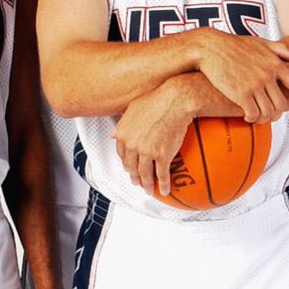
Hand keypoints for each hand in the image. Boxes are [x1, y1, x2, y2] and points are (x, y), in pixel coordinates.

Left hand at [112, 80, 195, 195]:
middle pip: (131, 166)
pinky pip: (162, 174)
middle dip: (134, 176)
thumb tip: (113, 134)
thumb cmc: (156, 99)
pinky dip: (163, 184)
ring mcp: (148, 152)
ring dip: (146, 184)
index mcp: (124, 134)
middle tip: (137, 181)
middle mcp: (133, 145)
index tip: (129, 167)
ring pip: (145, 174)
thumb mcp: (132, 108)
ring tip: (149, 189)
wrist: (174, 100)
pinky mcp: (163, 156)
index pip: (122, 154)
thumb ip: (122, 123)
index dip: (125, 162)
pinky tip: (165, 190)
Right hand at [195, 29, 288, 122]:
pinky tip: (247, 117)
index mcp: (274, 63)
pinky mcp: (241, 94)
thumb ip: (280, 49)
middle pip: (281, 103)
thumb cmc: (233, 44)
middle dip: (278, 112)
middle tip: (271, 115)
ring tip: (258, 118)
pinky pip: (254, 114)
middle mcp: (267, 75)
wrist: (210, 48)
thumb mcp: (259, 42)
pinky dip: (252, 118)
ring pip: (268, 112)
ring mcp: (255, 85)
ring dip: (264, 118)